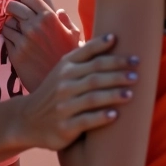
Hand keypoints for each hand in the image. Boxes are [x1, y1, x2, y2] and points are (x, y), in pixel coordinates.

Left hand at [3, 0, 80, 90]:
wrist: (60, 86)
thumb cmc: (69, 59)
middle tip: (14, 13)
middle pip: (13, 7)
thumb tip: (59, 11)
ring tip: (15, 30)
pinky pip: (5, 38)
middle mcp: (34, 26)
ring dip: (10, 24)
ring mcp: (23, 39)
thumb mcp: (74, 38)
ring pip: (7, 22)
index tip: (24, 2)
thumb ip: (67, 22)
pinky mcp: (15, 53)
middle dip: (12, 8)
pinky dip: (8, 38)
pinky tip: (15, 42)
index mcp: (49, 18)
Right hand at [17, 34, 138, 150]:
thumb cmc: (55, 92)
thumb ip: (84, 57)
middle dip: (117, 72)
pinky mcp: (65, 127)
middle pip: (94, 75)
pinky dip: (101, 117)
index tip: (121, 40)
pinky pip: (85, 121)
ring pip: (92, 97)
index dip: (103, 45)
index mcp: (66, 67)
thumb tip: (112, 38)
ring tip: (131, 93)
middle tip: (137, 71)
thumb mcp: (63, 70)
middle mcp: (64, 84)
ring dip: (113, 94)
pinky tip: (115, 115)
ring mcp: (64, 106)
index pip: (88, 54)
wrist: (28, 120)